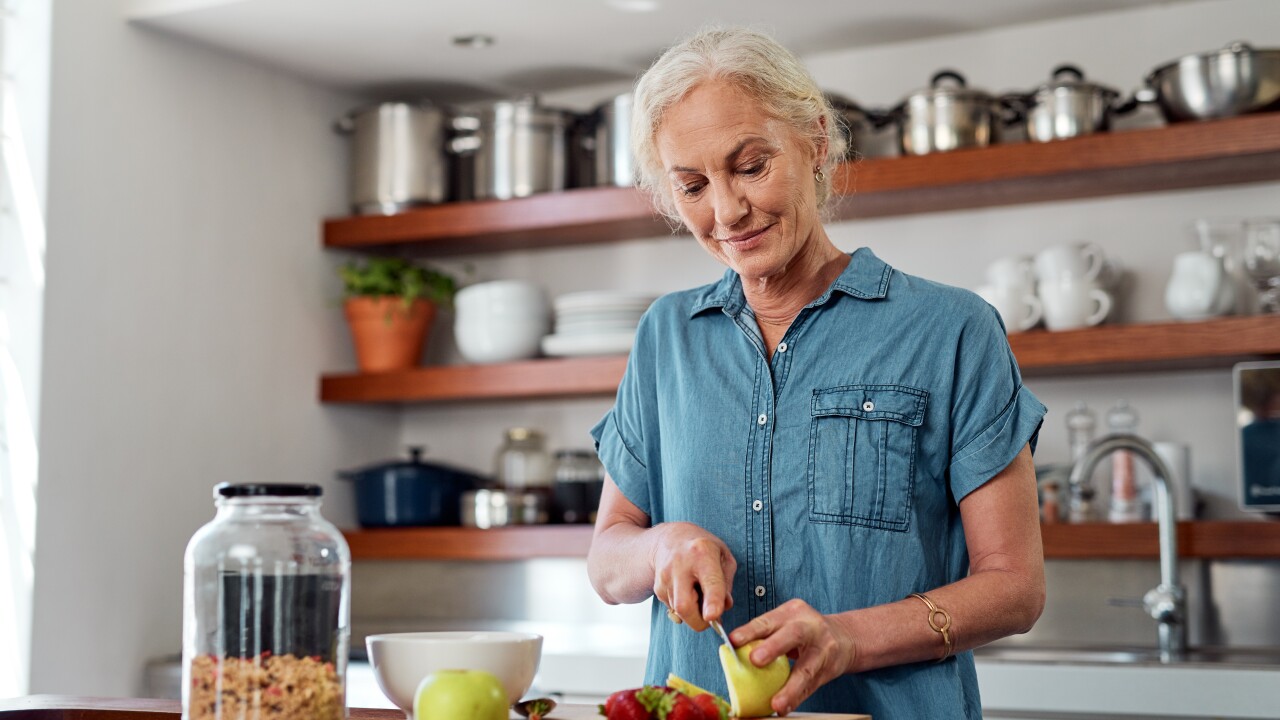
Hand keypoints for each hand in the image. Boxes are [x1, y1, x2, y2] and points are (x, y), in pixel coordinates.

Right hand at [651, 522, 735, 631]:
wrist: (670, 539)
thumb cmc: (703, 548)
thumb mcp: (724, 557)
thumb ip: (727, 583)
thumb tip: (723, 608)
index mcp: (702, 552)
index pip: (709, 582)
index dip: (712, 601)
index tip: (712, 615)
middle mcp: (680, 564)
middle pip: (685, 606)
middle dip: (699, 622)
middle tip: (710, 617)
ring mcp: (665, 576)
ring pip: (679, 611)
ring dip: (693, 613)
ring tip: (698, 593)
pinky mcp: (657, 588)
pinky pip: (673, 609)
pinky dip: (684, 608)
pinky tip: (687, 591)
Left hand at [730, 599, 856, 715]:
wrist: (844, 637)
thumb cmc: (805, 629)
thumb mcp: (787, 621)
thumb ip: (765, 633)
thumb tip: (733, 650)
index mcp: (792, 612)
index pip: (768, 620)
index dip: (750, 630)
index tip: (733, 640)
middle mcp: (809, 627)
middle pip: (792, 635)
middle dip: (773, 647)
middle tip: (755, 660)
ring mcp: (823, 648)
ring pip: (806, 669)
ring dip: (790, 688)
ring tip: (776, 704)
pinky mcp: (829, 669)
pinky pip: (811, 686)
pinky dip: (797, 698)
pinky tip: (786, 707)